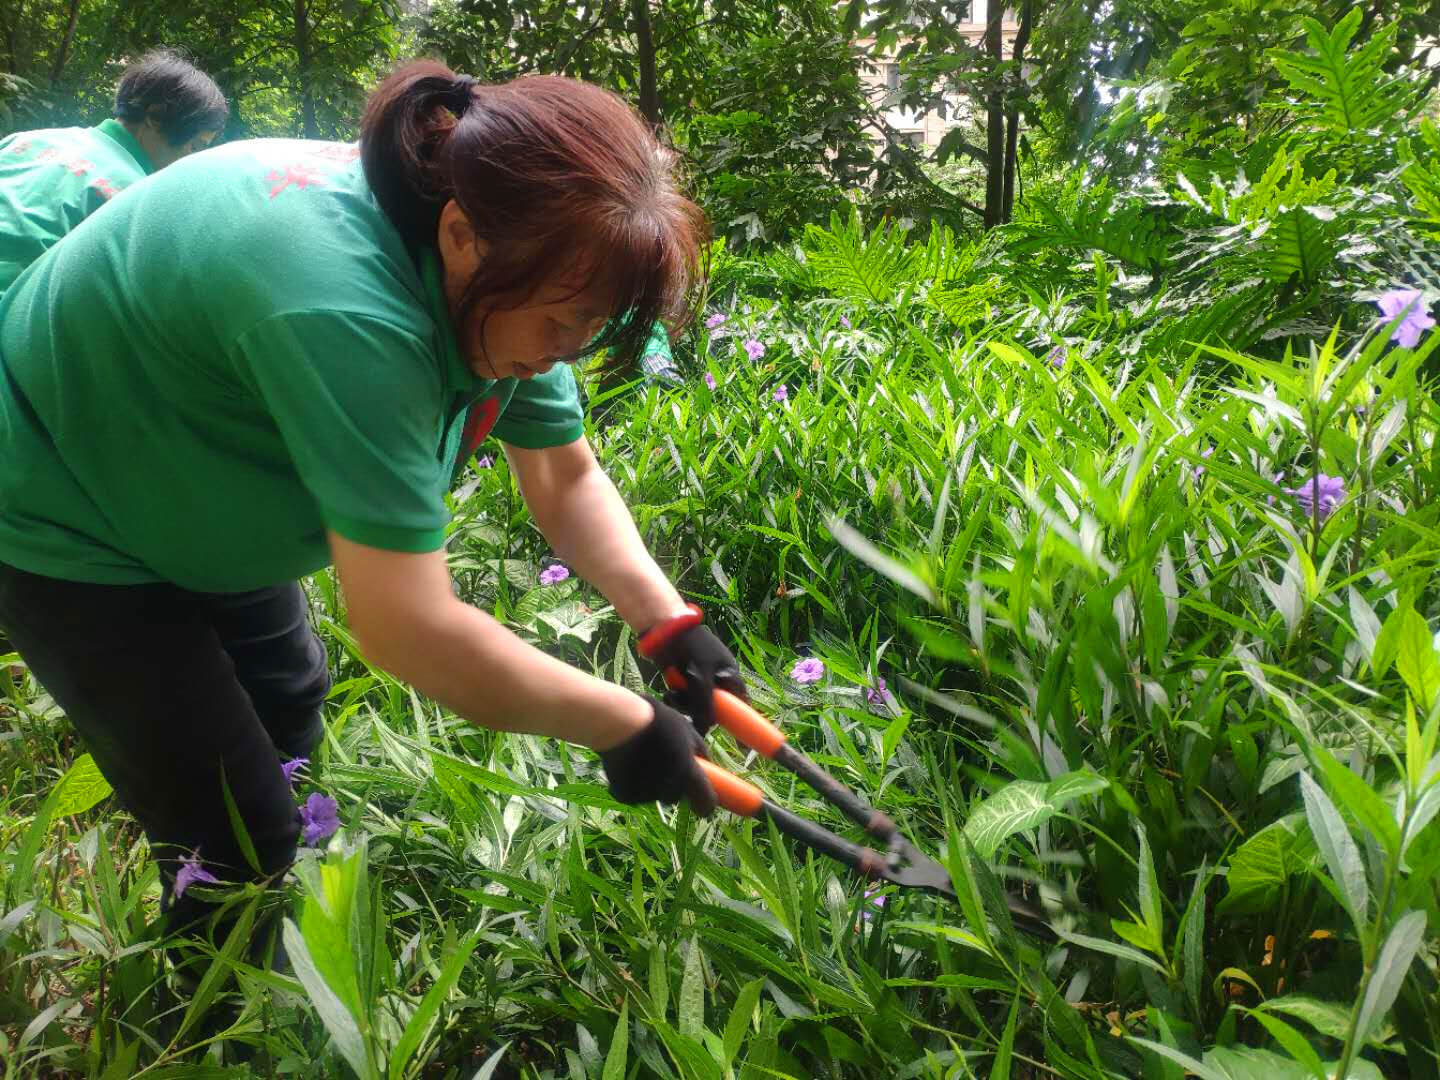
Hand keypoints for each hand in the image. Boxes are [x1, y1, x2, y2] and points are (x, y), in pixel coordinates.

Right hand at [598, 697, 715, 814]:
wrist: (616, 722)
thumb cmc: (655, 720)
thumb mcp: (685, 728)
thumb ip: (699, 749)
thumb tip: (706, 762)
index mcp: (688, 773)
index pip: (706, 803)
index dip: (706, 805)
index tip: (702, 805)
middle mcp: (669, 788)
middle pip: (676, 795)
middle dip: (673, 784)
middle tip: (662, 761)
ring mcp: (646, 794)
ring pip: (654, 794)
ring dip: (652, 783)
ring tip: (641, 757)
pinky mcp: (626, 795)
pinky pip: (634, 794)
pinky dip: (632, 785)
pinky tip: (627, 765)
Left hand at [638, 604, 746, 736]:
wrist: (662, 628)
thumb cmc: (689, 647)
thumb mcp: (700, 676)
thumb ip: (704, 704)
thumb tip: (707, 729)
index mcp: (729, 674)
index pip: (740, 704)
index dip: (741, 724)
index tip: (742, 747)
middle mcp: (717, 679)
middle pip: (715, 708)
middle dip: (701, 710)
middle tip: (692, 711)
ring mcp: (699, 681)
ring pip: (696, 706)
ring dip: (685, 704)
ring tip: (675, 692)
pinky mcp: (682, 682)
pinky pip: (683, 699)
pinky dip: (676, 698)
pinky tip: (670, 690)